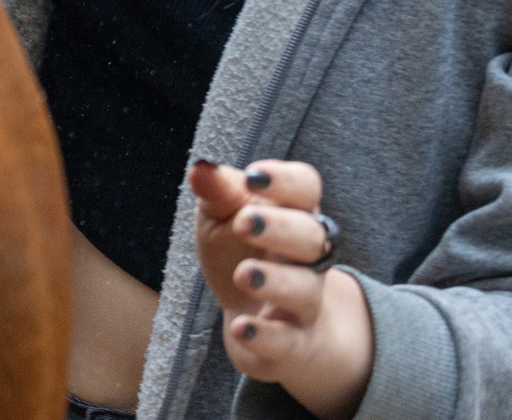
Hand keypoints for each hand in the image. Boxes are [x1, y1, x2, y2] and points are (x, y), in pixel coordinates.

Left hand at [189, 159, 374, 419]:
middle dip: (280, 228)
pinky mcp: (293, 344)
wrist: (259, 322)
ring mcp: (304, 303)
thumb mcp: (222, 218)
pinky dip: (265, 336)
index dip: (285, 180)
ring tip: (243, 274)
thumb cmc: (240, 252)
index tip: (252, 177)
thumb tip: (200, 166)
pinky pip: (289, 342)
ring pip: (305, 290)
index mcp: (293, 214)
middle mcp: (308, 257)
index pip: (306, 188)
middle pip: (312, 237)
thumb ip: (217, 194)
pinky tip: (240, 328)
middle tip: (244, 222)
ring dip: (275, 281)